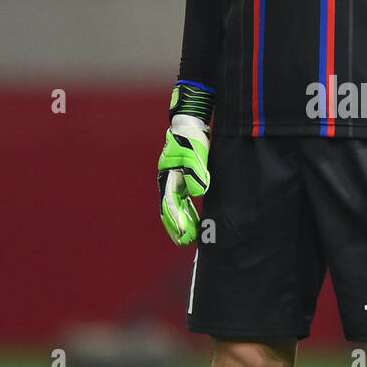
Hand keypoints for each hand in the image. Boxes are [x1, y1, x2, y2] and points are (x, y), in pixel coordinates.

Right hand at [158, 113, 210, 245]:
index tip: (184, 234)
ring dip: (180, 222)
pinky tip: (192, 221)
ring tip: (186, 238)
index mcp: (168, 176)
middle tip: (184, 242)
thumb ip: (196, 172)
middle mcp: (168, 181)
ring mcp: (175, 180)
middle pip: (170, 209)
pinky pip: (182, 200)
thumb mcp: (194, 153)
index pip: (171, 204)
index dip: (177, 220)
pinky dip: (186, 212)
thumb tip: (199, 192)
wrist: (190, 124)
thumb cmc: (191, 137)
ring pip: (175, 206)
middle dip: (176, 226)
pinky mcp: (183, 178)